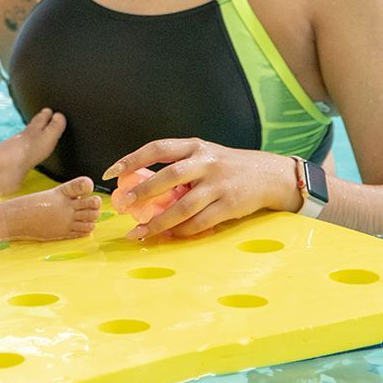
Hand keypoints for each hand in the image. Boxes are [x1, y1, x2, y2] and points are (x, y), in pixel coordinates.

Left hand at [102, 138, 299, 240]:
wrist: (270, 175)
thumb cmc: (228, 167)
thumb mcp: (205, 156)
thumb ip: (178, 166)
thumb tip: (140, 186)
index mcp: (195, 146)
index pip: (158, 148)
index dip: (132, 159)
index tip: (112, 172)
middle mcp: (206, 162)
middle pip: (168, 176)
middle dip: (142, 192)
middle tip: (122, 205)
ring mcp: (219, 184)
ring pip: (183, 206)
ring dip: (158, 222)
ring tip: (138, 233)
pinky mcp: (229, 205)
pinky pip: (199, 222)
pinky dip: (180, 232)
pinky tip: (167, 236)